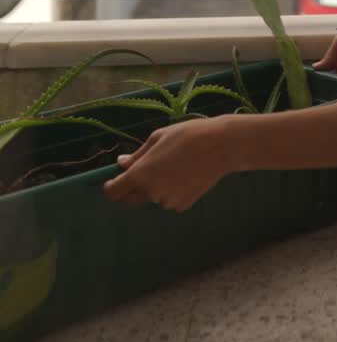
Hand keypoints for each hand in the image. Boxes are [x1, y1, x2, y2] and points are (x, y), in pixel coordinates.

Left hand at [103, 116, 232, 212]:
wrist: (220, 146)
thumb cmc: (187, 136)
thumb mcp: (157, 138)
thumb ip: (137, 155)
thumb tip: (121, 163)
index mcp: (141, 175)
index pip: (114, 192)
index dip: (111, 187)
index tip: (114, 180)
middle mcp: (151, 193)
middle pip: (130, 199)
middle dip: (130, 188)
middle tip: (144, 170)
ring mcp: (167, 201)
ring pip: (151, 197)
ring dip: (154, 188)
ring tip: (172, 165)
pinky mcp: (182, 205)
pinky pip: (168, 200)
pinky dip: (170, 191)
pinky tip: (184, 174)